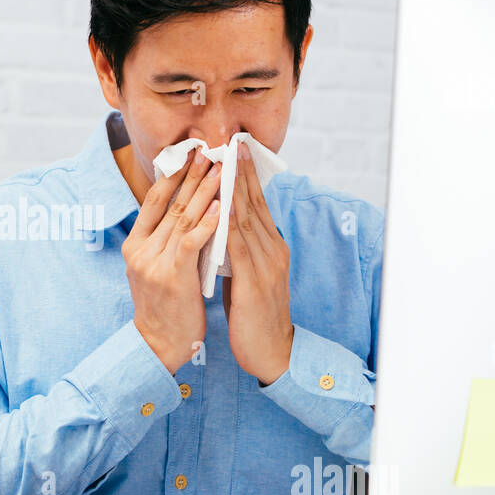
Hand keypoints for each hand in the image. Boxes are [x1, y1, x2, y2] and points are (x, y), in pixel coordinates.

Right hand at [124, 148, 222, 372]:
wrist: (159, 345)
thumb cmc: (165, 307)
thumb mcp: (155, 268)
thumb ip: (164, 241)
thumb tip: (185, 209)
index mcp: (135, 244)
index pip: (154, 200)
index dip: (173, 174)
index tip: (190, 153)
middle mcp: (140, 250)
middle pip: (169, 204)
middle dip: (192, 175)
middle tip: (209, 150)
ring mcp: (154, 263)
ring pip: (182, 218)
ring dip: (204, 191)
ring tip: (221, 169)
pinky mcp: (172, 277)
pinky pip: (191, 242)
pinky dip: (208, 223)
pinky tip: (221, 207)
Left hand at [222, 143, 293, 383]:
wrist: (274, 353)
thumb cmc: (254, 315)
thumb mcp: (247, 275)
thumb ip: (237, 251)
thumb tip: (219, 227)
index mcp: (271, 247)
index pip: (257, 204)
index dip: (246, 177)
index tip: (236, 151)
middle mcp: (273, 250)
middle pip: (255, 203)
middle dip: (243, 172)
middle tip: (233, 141)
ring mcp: (267, 265)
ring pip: (248, 219)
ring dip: (236, 188)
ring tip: (226, 161)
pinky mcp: (257, 283)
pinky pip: (240, 247)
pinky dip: (230, 223)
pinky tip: (221, 205)